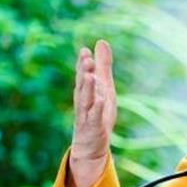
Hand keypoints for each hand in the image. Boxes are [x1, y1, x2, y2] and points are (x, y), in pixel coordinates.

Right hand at [69, 40, 117, 186]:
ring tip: (90, 76)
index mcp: (86, 91)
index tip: (85, 50)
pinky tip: (101, 101)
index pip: (82, 75)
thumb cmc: (97, 113)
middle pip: (82, 85)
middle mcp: (84, 102)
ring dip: (88, 88)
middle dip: (83, 72)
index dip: (83, 63)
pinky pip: (95, 118)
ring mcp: (87, 115)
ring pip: (86, 100)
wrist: (91, 145)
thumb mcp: (104, 86)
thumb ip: (102, 65)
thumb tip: (100, 42)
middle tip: (86, 59)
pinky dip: (97, 109)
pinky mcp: (93, 128)